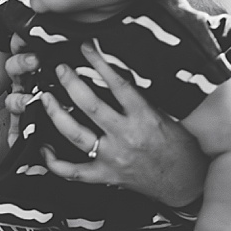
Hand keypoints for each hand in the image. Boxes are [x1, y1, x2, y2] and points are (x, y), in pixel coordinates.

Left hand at [36, 41, 208, 207]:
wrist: (187, 182)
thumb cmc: (180, 146)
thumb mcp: (166, 115)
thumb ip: (141, 99)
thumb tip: (116, 75)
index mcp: (144, 117)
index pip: (118, 84)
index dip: (99, 63)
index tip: (85, 48)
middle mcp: (126, 136)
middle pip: (90, 106)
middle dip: (70, 84)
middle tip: (60, 70)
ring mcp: (113, 158)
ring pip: (75, 135)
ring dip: (56, 115)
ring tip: (46, 99)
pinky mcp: (106, 176)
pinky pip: (73, 172)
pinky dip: (54, 162)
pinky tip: (43, 148)